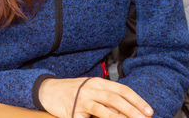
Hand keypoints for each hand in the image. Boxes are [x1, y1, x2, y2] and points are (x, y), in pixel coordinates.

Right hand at [38, 77, 152, 117]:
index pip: (121, 89)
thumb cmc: (72, 91)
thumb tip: (128, 109)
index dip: (137, 100)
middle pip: (115, 99)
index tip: (149, 111)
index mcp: (96, 82)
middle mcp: (89, 89)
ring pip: (104, 111)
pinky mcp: (73, 112)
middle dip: (133, 111)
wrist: (47, 90)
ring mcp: (81, 101)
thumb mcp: (90, 88)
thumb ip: (106, 96)